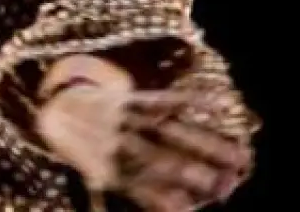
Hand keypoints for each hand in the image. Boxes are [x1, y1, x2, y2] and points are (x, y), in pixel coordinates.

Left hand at [37, 84, 251, 210]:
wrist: (59, 108)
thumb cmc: (90, 152)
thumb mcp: (101, 177)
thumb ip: (138, 194)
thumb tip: (179, 208)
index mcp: (111, 173)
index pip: (146, 191)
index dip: (171, 200)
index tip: (195, 206)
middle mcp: (118, 146)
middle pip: (163, 162)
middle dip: (196, 173)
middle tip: (230, 185)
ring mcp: (125, 120)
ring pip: (170, 131)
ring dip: (206, 143)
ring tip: (239, 156)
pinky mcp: (131, 98)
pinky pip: (163, 99)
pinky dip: (192, 101)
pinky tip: (221, 105)